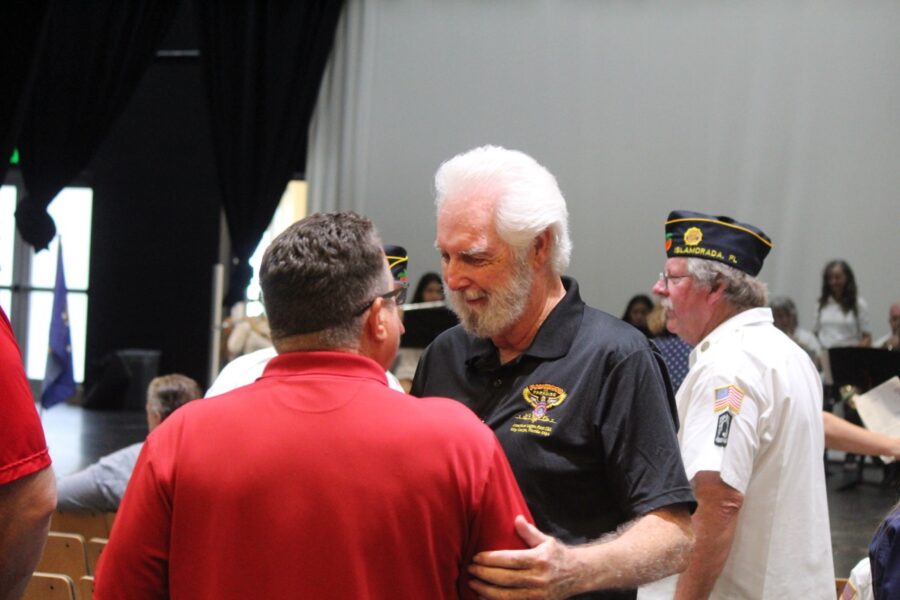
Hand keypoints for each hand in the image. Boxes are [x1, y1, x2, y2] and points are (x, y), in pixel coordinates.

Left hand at [467, 516, 581, 599]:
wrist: (579, 575)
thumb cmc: (558, 555)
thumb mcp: (546, 540)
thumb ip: (529, 532)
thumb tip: (517, 518)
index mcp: (539, 559)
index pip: (510, 560)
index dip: (491, 559)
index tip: (476, 557)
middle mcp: (538, 578)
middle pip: (505, 578)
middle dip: (484, 574)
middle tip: (470, 569)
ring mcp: (538, 594)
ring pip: (506, 595)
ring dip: (486, 590)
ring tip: (472, 584)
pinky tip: (484, 597)